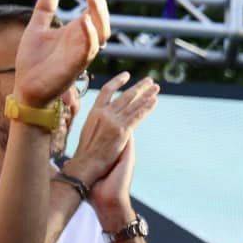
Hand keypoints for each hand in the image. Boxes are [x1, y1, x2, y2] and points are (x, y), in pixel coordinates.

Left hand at [13, 0, 110, 106]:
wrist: (25, 88)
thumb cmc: (33, 62)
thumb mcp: (36, 29)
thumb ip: (45, 10)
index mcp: (76, 33)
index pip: (93, 11)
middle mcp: (82, 42)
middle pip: (102, 20)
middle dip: (99, 1)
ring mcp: (81, 54)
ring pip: (101, 33)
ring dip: (98, 15)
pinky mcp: (75, 66)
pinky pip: (88, 50)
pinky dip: (89, 35)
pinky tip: (83, 20)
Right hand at [64, 70, 160, 200]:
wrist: (85, 166)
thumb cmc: (85, 153)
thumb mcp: (89, 132)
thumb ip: (99, 122)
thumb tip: (108, 120)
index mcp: (94, 112)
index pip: (106, 91)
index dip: (117, 82)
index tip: (126, 76)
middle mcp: (104, 113)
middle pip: (124, 95)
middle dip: (139, 87)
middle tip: (149, 81)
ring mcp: (114, 121)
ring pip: (133, 103)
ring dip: (147, 95)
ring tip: (156, 88)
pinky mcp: (122, 131)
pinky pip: (138, 116)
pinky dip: (147, 108)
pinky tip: (154, 101)